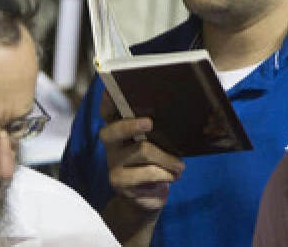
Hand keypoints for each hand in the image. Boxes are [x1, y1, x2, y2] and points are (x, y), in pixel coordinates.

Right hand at [99, 93, 184, 211]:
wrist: (148, 197)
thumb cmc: (156, 161)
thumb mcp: (157, 142)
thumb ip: (157, 129)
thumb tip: (175, 113)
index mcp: (119, 128)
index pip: (107, 111)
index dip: (108, 101)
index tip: (112, 91)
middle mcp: (111, 144)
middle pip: (113, 130)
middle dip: (131, 125)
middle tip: (150, 122)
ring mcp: (113, 163)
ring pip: (142, 151)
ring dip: (167, 158)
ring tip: (180, 165)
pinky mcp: (119, 182)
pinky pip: (147, 173)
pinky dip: (166, 173)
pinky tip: (174, 175)